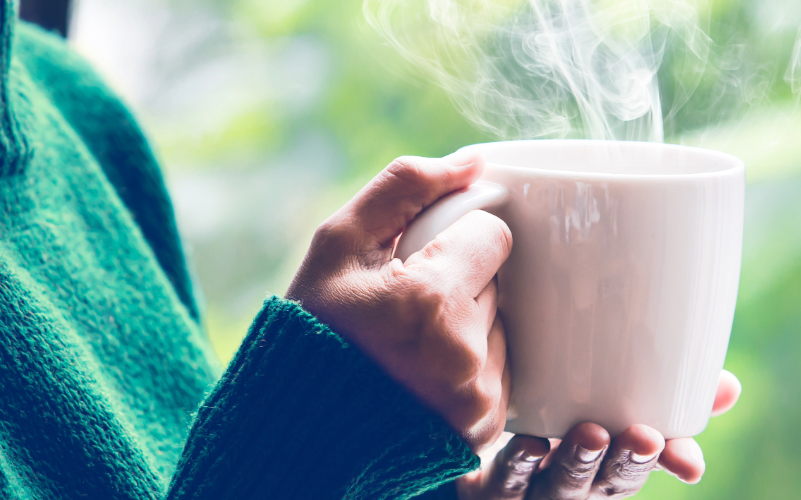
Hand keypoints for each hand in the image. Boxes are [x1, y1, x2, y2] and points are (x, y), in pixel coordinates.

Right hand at [286, 153, 512, 449]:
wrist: (300, 428)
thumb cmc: (312, 330)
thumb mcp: (337, 246)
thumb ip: (404, 188)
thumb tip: (474, 162)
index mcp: (431, 300)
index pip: (493, 235)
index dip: (455, 243)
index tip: (422, 262)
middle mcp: (465, 353)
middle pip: (496, 282)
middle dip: (458, 285)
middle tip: (404, 311)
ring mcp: (479, 397)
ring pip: (500, 325)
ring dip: (467, 326)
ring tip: (410, 347)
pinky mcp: (487, 426)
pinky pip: (499, 369)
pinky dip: (469, 366)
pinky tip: (423, 375)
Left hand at [456, 370, 742, 498]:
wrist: (464, 430)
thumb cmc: (554, 415)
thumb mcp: (609, 402)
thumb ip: (667, 391)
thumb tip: (731, 388)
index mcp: (609, 462)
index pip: (649, 466)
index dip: (672, 464)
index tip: (691, 462)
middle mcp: (577, 481)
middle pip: (608, 482)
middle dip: (628, 464)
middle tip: (645, 438)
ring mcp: (534, 487)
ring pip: (561, 485)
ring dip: (579, 462)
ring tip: (592, 435)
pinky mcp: (491, 483)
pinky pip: (506, 477)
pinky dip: (519, 463)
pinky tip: (532, 444)